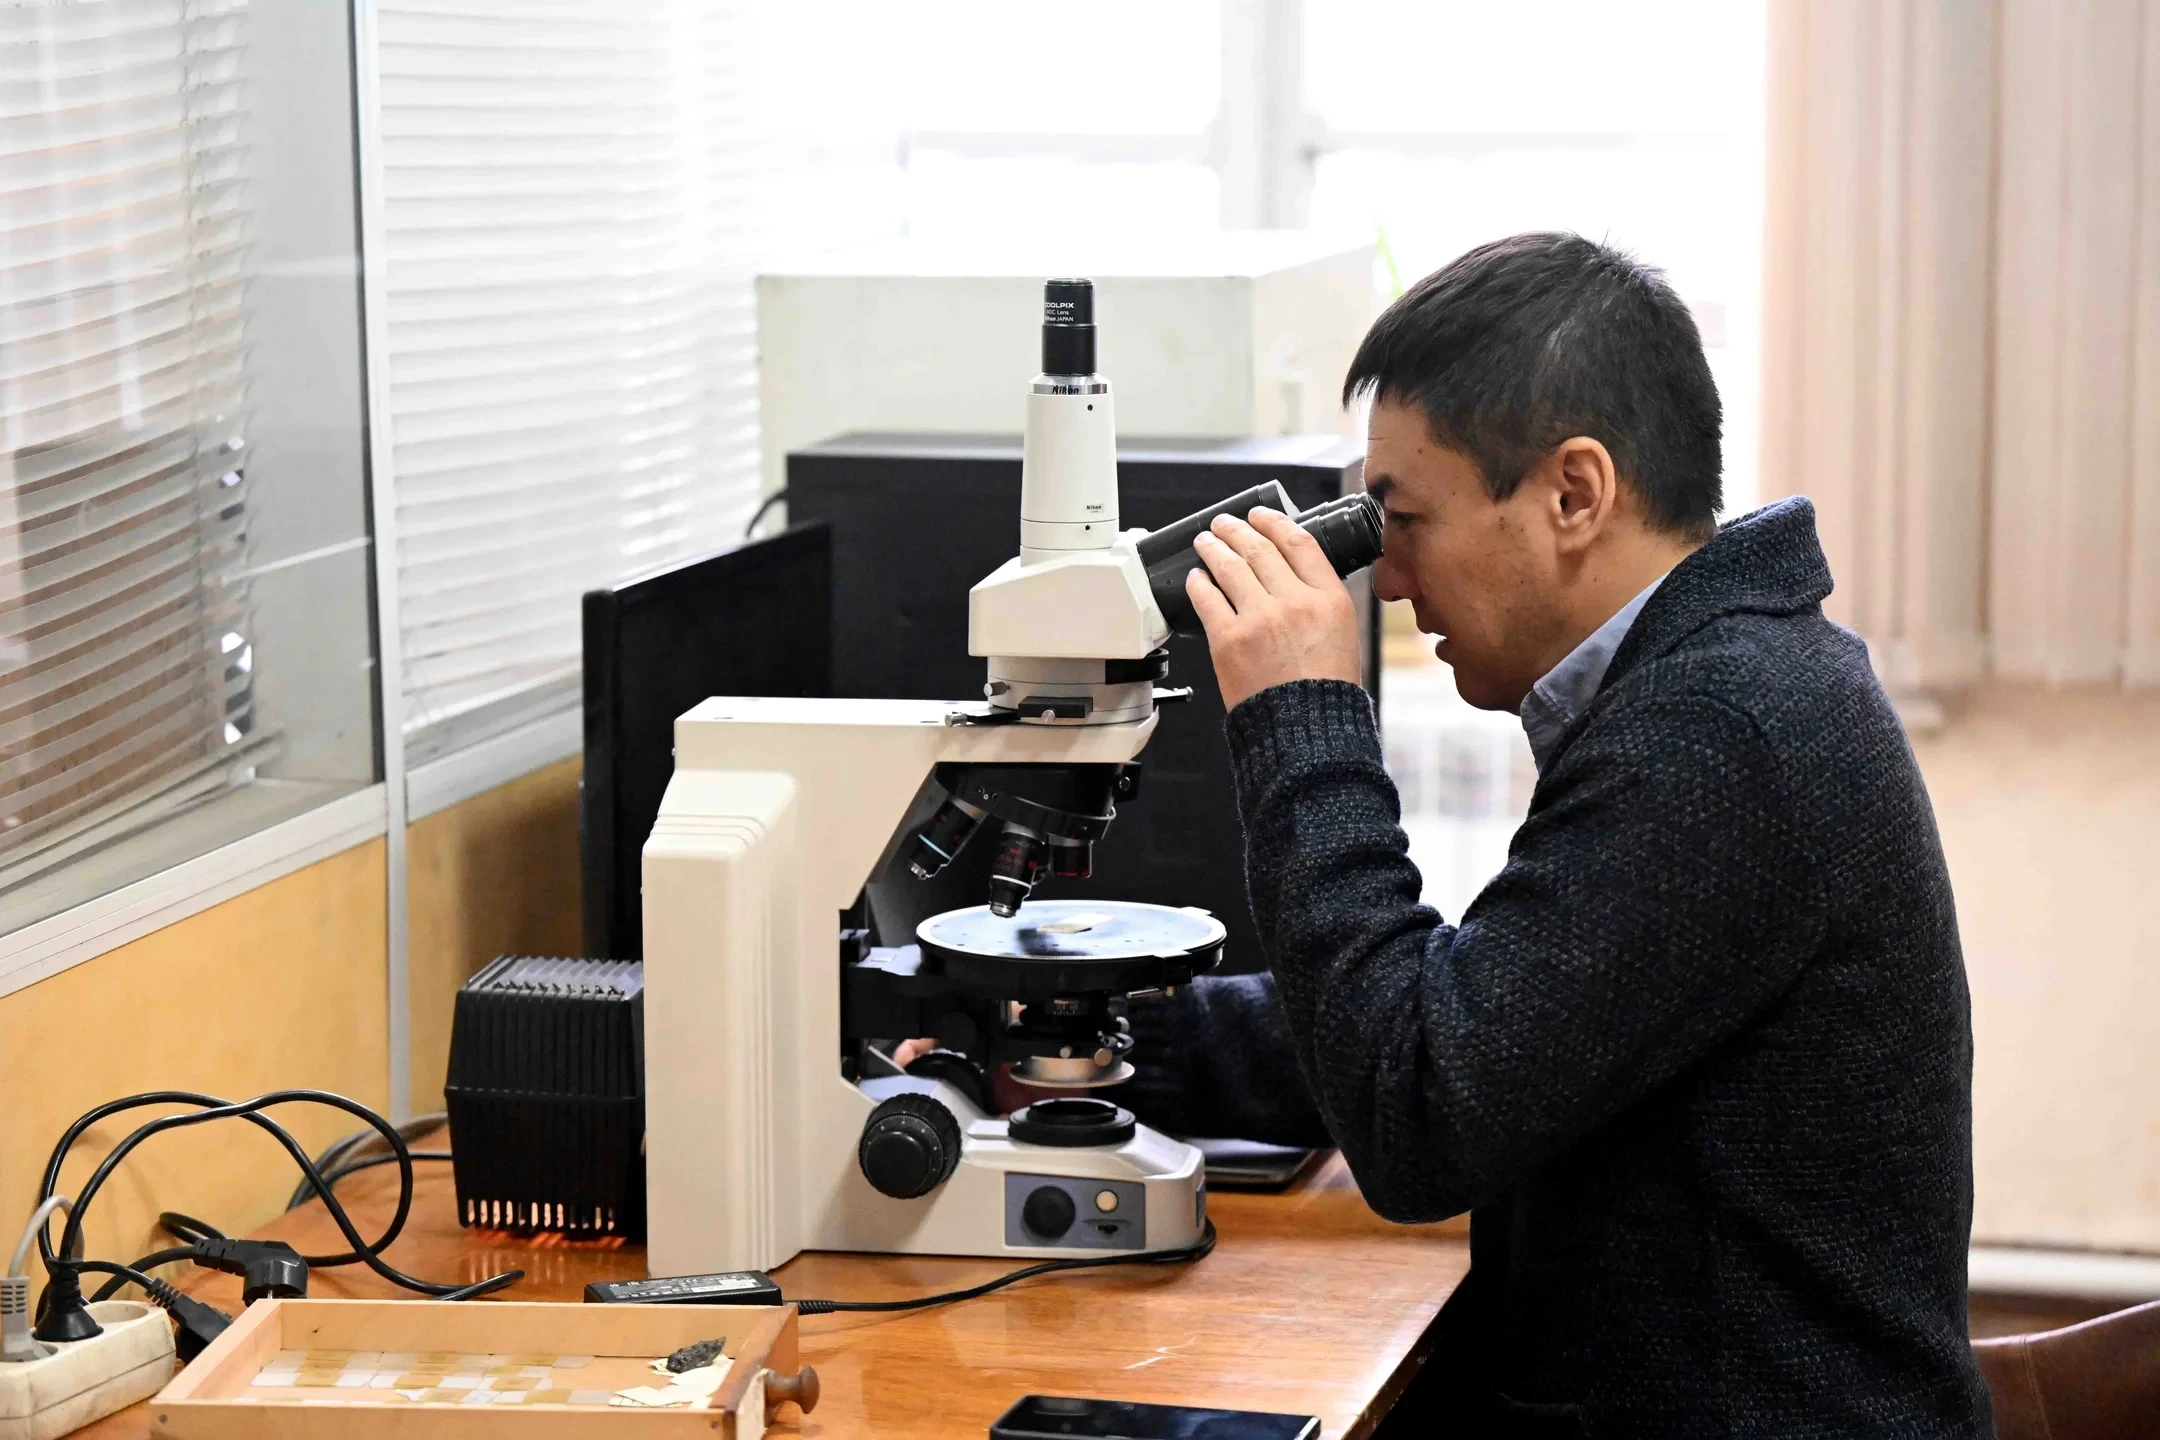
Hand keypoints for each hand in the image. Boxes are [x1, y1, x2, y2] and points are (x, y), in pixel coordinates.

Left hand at [1186, 507, 1362, 709]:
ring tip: (1205, 540)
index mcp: (1329, 598)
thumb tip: (1291, 576)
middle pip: (1259, 548)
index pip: (1298, 542)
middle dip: (1236, 529)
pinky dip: (1198, 582)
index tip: (1260, 515)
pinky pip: (1207, 597)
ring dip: (1213, 547)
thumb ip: (1319, 600)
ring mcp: (1259, 618)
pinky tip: (1195, 577)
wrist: (1305, 731)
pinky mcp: (1229, 639)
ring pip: (1229, 565)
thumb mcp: (1343, 634)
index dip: (1274, 521)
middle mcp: (1294, 601)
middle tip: (1225, 523)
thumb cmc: (1324, 692)